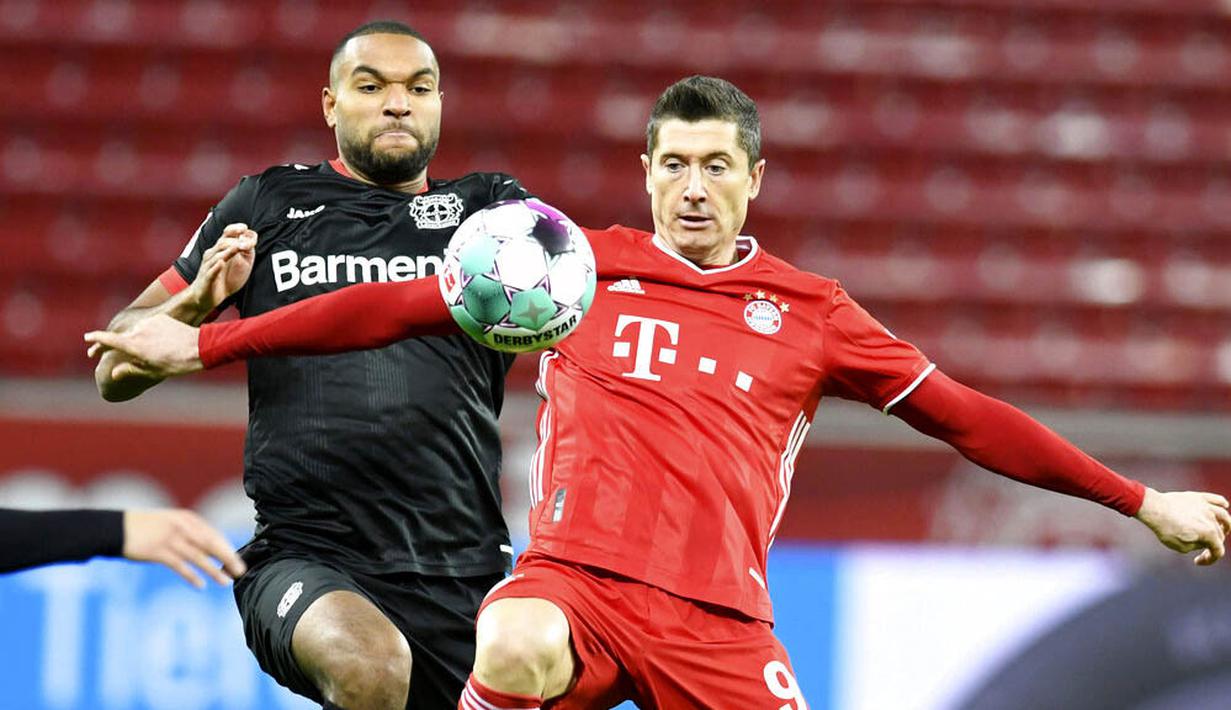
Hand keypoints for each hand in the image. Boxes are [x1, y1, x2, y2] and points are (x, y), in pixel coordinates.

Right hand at [84, 314, 203, 377]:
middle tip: (140, 356)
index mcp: (133, 345)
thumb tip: (113, 373)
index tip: (87, 338)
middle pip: (125, 338)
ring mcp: (149, 322)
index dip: (96, 339)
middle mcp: (138, 331)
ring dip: (143, 339)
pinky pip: (151, 325)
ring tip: (160, 351)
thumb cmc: (176, 364)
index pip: (108, 340)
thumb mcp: (152, 371)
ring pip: (139, 331)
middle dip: (127, 346)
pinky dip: (154, 332)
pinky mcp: (160, 317)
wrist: (198, 347)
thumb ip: (131, 370)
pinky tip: (166, 341)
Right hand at [122, 509, 246, 587]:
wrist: (116, 528)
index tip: (237, 560)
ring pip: (199, 557)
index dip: (227, 548)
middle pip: (211, 545)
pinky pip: (180, 566)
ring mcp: (170, 539)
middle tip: (240, 571)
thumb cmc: (145, 527)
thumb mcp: (170, 523)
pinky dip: (192, 576)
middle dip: (228, 558)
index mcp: (187, 519)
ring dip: (213, 571)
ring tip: (225, 582)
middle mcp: (182, 527)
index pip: (213, 535)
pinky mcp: (158, 552)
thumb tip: (208, 548)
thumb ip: (189, 532)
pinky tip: (201, 585)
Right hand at [188, 223, 256, 311]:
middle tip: (247, 244)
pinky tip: (221, 263)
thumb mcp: (242, 263)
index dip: (234, 229)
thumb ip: (247, 250)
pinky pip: (210, 272)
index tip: (245, 228)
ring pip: (217, 255)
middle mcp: (213, 255)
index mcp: (221, 249)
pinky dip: (216, 267)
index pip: (226, 234)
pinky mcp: (207, 279)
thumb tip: (252, 237)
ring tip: (238, 247)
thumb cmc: (226, 278)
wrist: (208, 298)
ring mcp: (209, 266)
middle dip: (235, 241)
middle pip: (222, 243)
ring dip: (228, 251)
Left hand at [1135, 487, 1230, 564]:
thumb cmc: (1165, 529)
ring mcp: (1206, 506)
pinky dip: (1222, 503)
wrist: (1153, 508)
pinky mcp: (1198, 497)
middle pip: (1220, 535)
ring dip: (1225, 525)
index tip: (1197, 562)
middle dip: (1212, 544)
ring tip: (1222, 529)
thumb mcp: (1181, 547)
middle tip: (1201, 548)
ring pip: (1224, 516)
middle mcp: (1211, 519)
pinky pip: (1216, 499)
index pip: (1217, 551)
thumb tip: (1203, 540)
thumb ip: (1197, 546)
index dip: (1209, 559)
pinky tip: (1224, 506)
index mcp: (1209, 533)